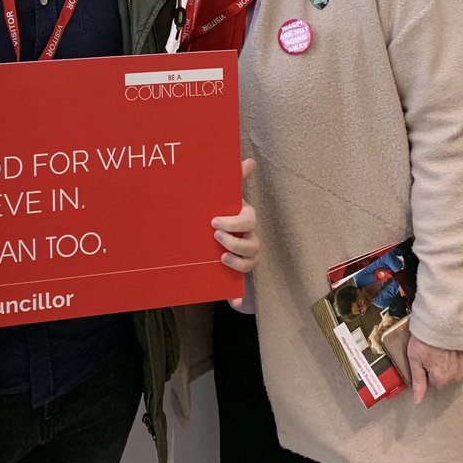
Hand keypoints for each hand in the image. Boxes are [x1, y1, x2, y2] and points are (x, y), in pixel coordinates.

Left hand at [212, 158, 258, 307]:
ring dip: (236, 263)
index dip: (235, 221)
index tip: (214, 221)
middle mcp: (250, 240)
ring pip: (249, 264)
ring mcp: (246, 258)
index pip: (249, 219)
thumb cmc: (223, 213)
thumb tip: (250, 160)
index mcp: (246, 220)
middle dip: (234, 241)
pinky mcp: (238, 276)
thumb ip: (235, 178)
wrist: (212, 238)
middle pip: (251, 244)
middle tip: (214, 236)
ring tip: (220, 258)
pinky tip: (234, 302)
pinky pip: (242, 288)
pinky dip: (238, 296)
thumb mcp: (225, 197)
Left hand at [408, 334, 462, 404]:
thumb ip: (418, 381)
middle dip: (439, 368)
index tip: (425, 358)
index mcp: (441, 379)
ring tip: (443, 348)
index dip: (426, 369)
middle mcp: (456, 377)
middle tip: (433, 351)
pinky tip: (454, 348)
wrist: (443, 322)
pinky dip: (461, 357)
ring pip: (456, 371)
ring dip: (450, 363)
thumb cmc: (427, 338)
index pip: (432, 382)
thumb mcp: (414, 359)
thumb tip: (418, 400)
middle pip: (445, 377)